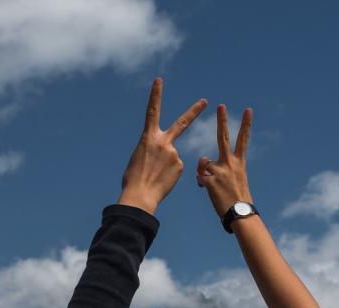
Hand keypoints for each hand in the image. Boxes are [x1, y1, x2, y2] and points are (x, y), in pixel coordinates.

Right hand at [118, 78, 206, 214]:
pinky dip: (170, 174)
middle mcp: (163, 142)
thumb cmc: (133, 179)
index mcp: (148, 137)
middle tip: (205, 101)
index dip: (155, 95)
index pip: (152, 111)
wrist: (140, 195)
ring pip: (173, 157)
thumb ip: (151, 150)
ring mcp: (174, 153)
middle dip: (194, 111)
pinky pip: (176, 168)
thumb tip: (162, 155)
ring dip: (166, 166)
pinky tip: (163, 180)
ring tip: (155, 176)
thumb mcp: (138, 157)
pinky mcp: (181, 165)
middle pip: (182, 123)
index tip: (159, 81)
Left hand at [195, 103, 252, 219]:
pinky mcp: (209, 180)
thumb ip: (221, 170)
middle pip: (224, 138)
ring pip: (204, 162)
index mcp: (239, 163)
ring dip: (203, 170)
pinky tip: (206, 189)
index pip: (243, 140)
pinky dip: (201, 182)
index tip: (248, 110)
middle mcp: (230, 163)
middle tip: (221, 105)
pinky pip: (200, 176)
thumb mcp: (234, 180)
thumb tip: (205, 170)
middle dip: (222, 120)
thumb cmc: (237, 199)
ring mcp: (219, 171)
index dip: (246, 125)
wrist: (238, 213)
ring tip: (211, 183)